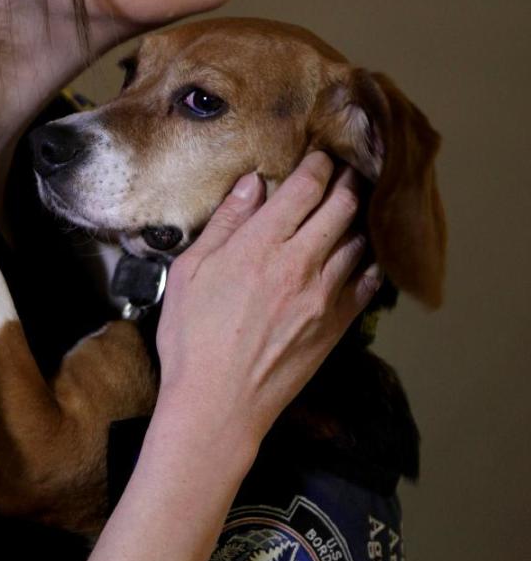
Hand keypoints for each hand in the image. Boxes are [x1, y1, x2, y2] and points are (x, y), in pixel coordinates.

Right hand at [154, 152, 378, 450]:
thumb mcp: (190, 273)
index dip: (318, 164)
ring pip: (360, 239)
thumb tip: (251, 185)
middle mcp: (301, 263)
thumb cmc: (192, 340)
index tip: (319, 155)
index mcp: (261, 245)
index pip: (306, 187)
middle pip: (343, 205)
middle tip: (348, 169)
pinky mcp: (336, 325)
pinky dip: (370, 260)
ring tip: (356, 206)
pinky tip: (365, 253)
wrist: (217, 405)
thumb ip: (224, 224)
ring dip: (360, 217)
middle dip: (348, 180)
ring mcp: (325, 295)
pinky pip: (368, 282)